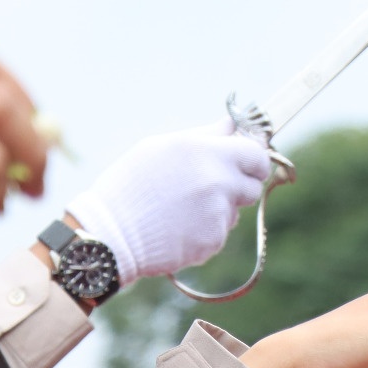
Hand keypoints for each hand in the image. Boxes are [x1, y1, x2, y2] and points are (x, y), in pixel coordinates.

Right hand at [64, 120, 276, 288]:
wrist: (112, 233)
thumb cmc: (131, 185)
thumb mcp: (161, 147)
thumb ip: (204, 136)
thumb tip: (231, 126)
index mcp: (205, 152)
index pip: (255, 155)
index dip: (254, 161)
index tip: (248, 165)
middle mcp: (217, 181)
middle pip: (253, 186)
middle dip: (240, 186)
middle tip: (213, 188)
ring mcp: (217, 213)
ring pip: (235, 210)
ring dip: (219, 209)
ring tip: (182, 207)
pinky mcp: (213, 241)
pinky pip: (220, 232)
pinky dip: (205, 230)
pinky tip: (178, 226)